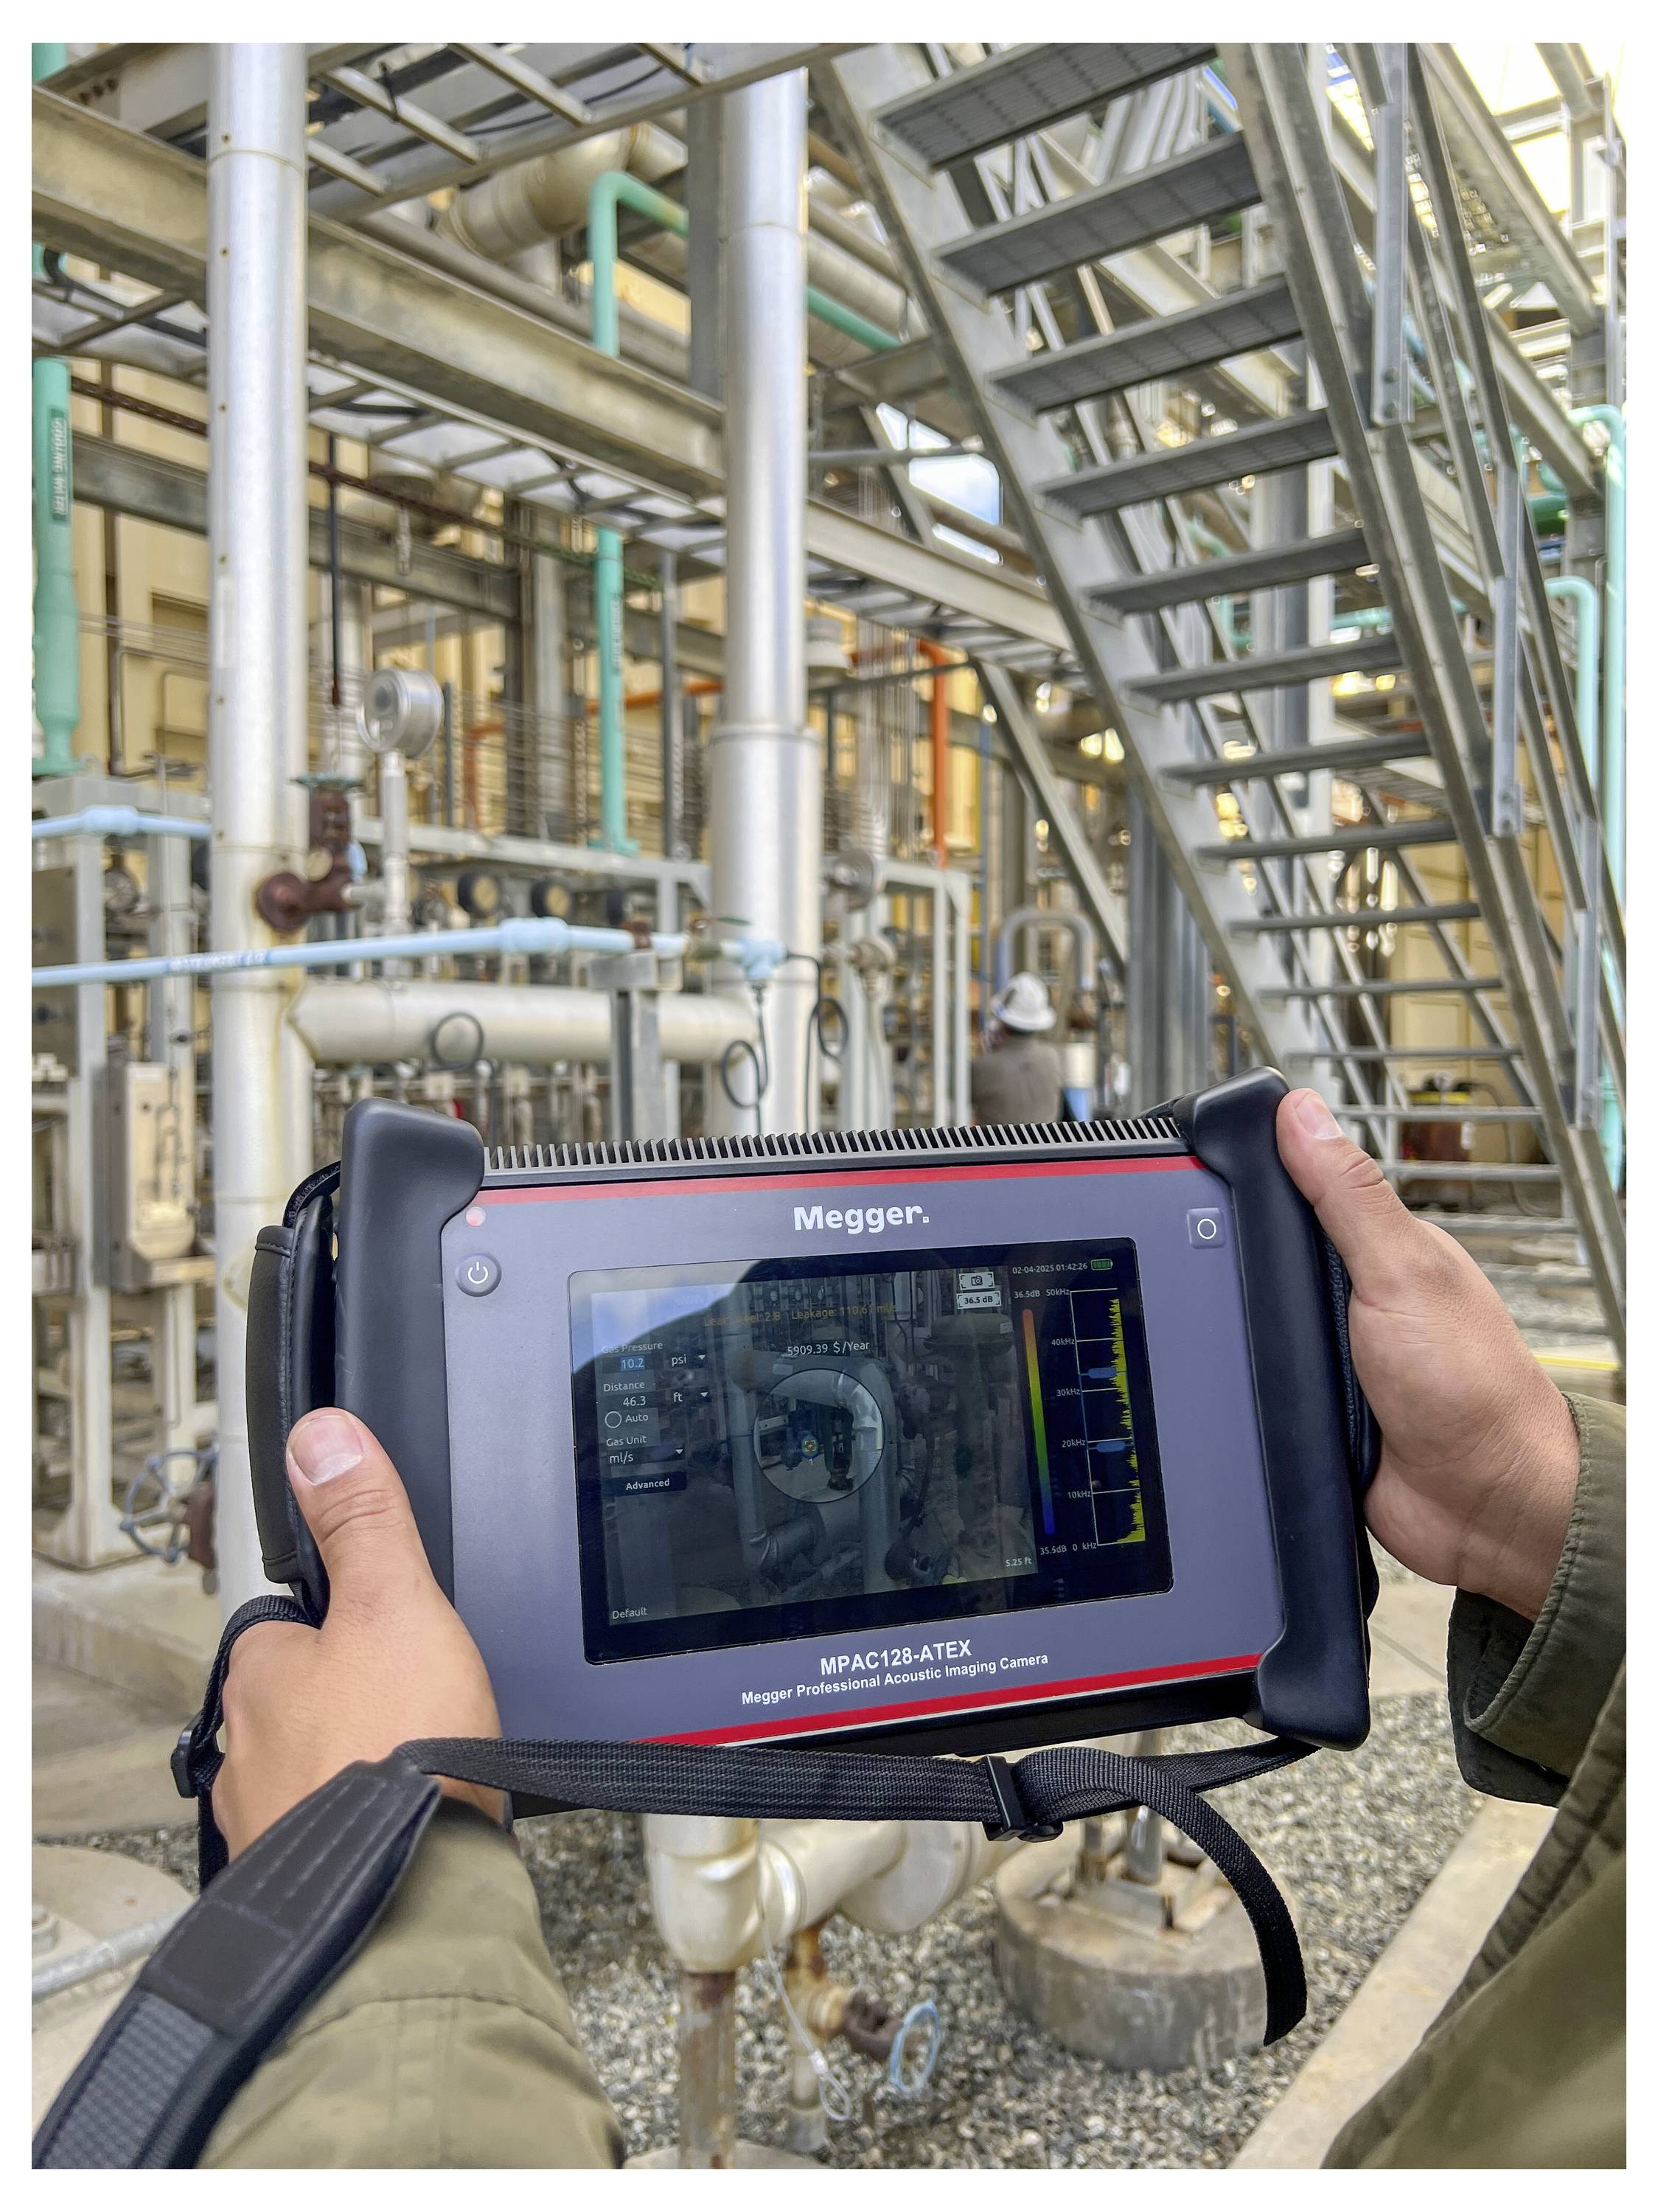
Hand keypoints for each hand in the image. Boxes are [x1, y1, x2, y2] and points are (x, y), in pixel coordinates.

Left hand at [214, 1408, 502, 1857]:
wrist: (416, 1903)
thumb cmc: (400, 1756)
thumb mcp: (397, 1603)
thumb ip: (364, 1520)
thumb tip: (321, 1437)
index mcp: (258, 1675)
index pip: (285, 1626)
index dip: (341, 1620)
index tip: (387, 1630)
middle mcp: (246, 1751)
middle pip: (302, 1700)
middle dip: (355, 1699)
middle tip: (421, 1700)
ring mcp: (271, 1821)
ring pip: (317, 1769)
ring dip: (363, 1763)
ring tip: (427, 1761)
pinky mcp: (308, 1879)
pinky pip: (338, 1832)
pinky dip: (373, 1823)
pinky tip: (421, 1819)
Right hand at [1276, 1089, 1577, 1620]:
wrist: (1482, 1503)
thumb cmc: (1474, 1388)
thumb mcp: (1402, 1272)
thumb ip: (1348, 1196)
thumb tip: (1301, 1115)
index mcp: (1374, 1248)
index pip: (1290, 1193)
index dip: (1246, 1185)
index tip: (1198, 1178)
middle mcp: (1348, 1297)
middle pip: (1256, 1263)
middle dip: (1234, 1276)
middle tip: (1223, 1281)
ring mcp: (1327, 1354)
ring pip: (1247, 1328)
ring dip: (1242, 1342)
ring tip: (1243, 1344)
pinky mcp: (1309, 1407)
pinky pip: (1253, 1387)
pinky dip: (1247, 1392)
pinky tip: (1246, 1388)